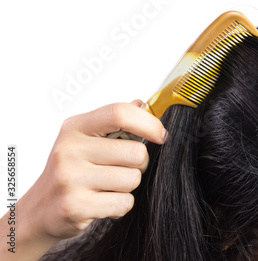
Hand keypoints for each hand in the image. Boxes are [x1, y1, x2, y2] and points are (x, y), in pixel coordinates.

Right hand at [0, 100, 166, 259]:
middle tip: (121, 169)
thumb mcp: (84, 138)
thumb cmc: (70, 170)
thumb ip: (113, 121)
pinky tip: (102, 202)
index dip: (148, 123)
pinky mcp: (75, 206)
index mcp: (75, 127)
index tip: (161, 135)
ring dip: (128, 186)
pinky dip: (120, 205)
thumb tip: (141, 104)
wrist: (39, 210)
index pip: (119, 113)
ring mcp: (71, 178)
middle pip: (136, 152)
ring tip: (107, 186)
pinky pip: (124, 203)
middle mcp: (70, 150)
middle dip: (139, 164)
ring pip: (133, 179)